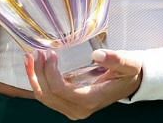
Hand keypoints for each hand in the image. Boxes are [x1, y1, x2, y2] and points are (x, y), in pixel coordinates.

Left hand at [24, 49, 143, 119]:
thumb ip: (115, 59)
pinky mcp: (68, 105)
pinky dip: (38, 81)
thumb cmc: (129, 72)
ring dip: (34, 77)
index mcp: (90, 100)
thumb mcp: (128, 64)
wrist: (131, 83)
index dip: (50, 72)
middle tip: (37, 52)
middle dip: (38, 73)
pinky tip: (35, 66)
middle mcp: (78, 110)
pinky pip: (47, 96)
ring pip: (44, 97)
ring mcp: (72, 110)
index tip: (50, 53)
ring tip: (30, 57)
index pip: (60, 89)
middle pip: (48, 94)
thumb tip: (98, 55)